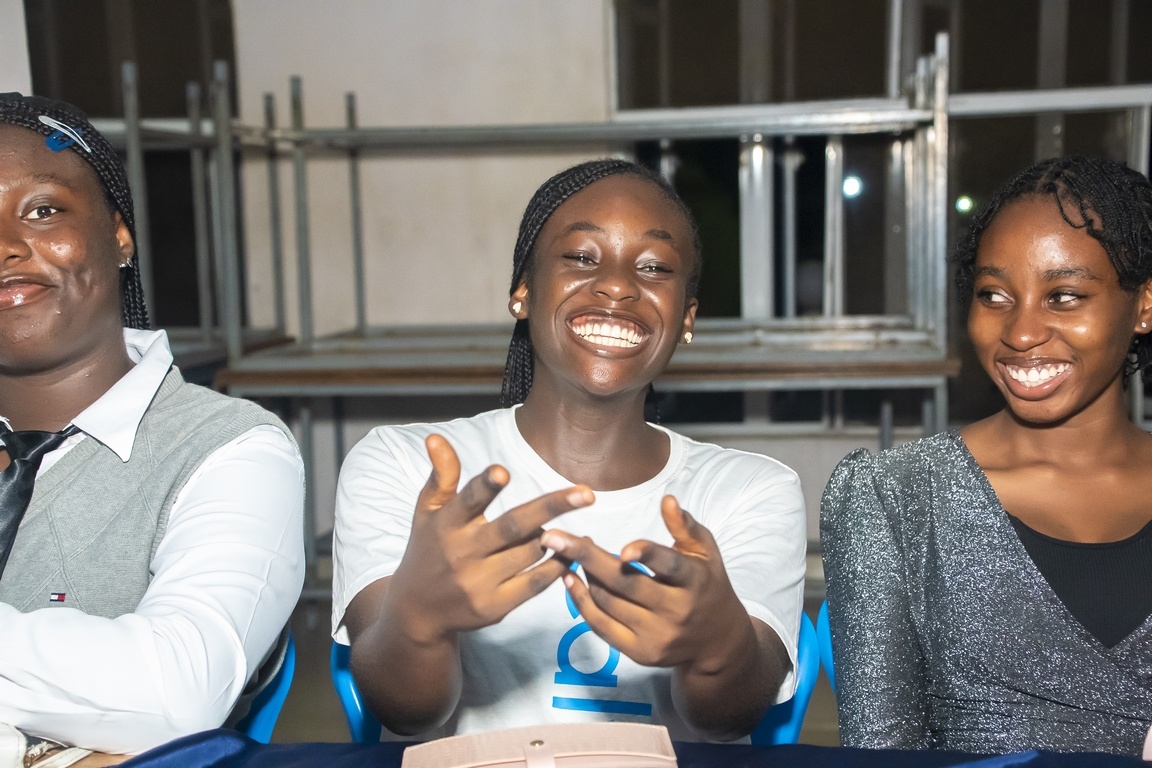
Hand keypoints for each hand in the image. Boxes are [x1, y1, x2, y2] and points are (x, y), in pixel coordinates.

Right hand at [386, 434, 593, 644]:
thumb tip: (436, 438)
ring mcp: (479, 583)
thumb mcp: (427, 513)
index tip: (502, 471)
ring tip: (566, 523)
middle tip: (587, 493)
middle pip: (513, 526)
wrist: (419, 611)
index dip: (485, 487)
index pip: (468, 501)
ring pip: (530, 552)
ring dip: (555, 536)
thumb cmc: (428, 550)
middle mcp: (463, 554)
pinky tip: (572, 552)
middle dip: (550, 507)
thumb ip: (441, 476)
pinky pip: (535, 583)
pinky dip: (557, 566)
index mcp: (446, 525)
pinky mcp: (495, 607)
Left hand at [541, 495, 749, 673]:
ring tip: (569, 550)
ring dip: (584, 574)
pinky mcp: (639, 653)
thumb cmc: (707, 585)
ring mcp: (656, 636)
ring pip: (608, 603)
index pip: (669, 567)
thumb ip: (685, 527)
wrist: (716, 641)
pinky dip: (581, 602)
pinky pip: (601, 626)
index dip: (648, 557)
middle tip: (554, 536)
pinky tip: (569, 578)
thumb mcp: (706, 553)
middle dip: (586, 558)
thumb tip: (667, 500)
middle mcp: (676, 612)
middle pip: (625, 584)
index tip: (625, 548)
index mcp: (694, 582)